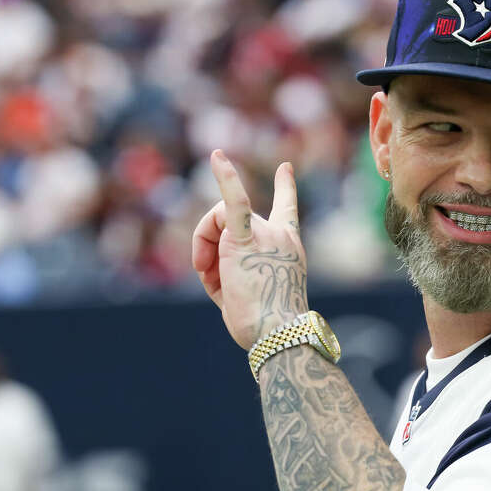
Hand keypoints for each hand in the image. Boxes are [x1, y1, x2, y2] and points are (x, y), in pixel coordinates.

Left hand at [192, 150, 306, 348]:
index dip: (286, 189)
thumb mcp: (245, 293)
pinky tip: (218, 156)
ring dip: (203, 246)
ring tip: (209, 276)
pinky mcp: (244, 240)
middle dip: (209, 242)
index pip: (287, 211)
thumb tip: (209, 263)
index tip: (285, 167)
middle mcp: (280, 235)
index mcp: (287, 248)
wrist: (276, 334)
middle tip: (208, 275)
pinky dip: (226, 177)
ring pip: (217, 219)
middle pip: (230, 219)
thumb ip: (229, 272)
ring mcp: (265, 234)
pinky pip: (234, 202)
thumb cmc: (263, 325)